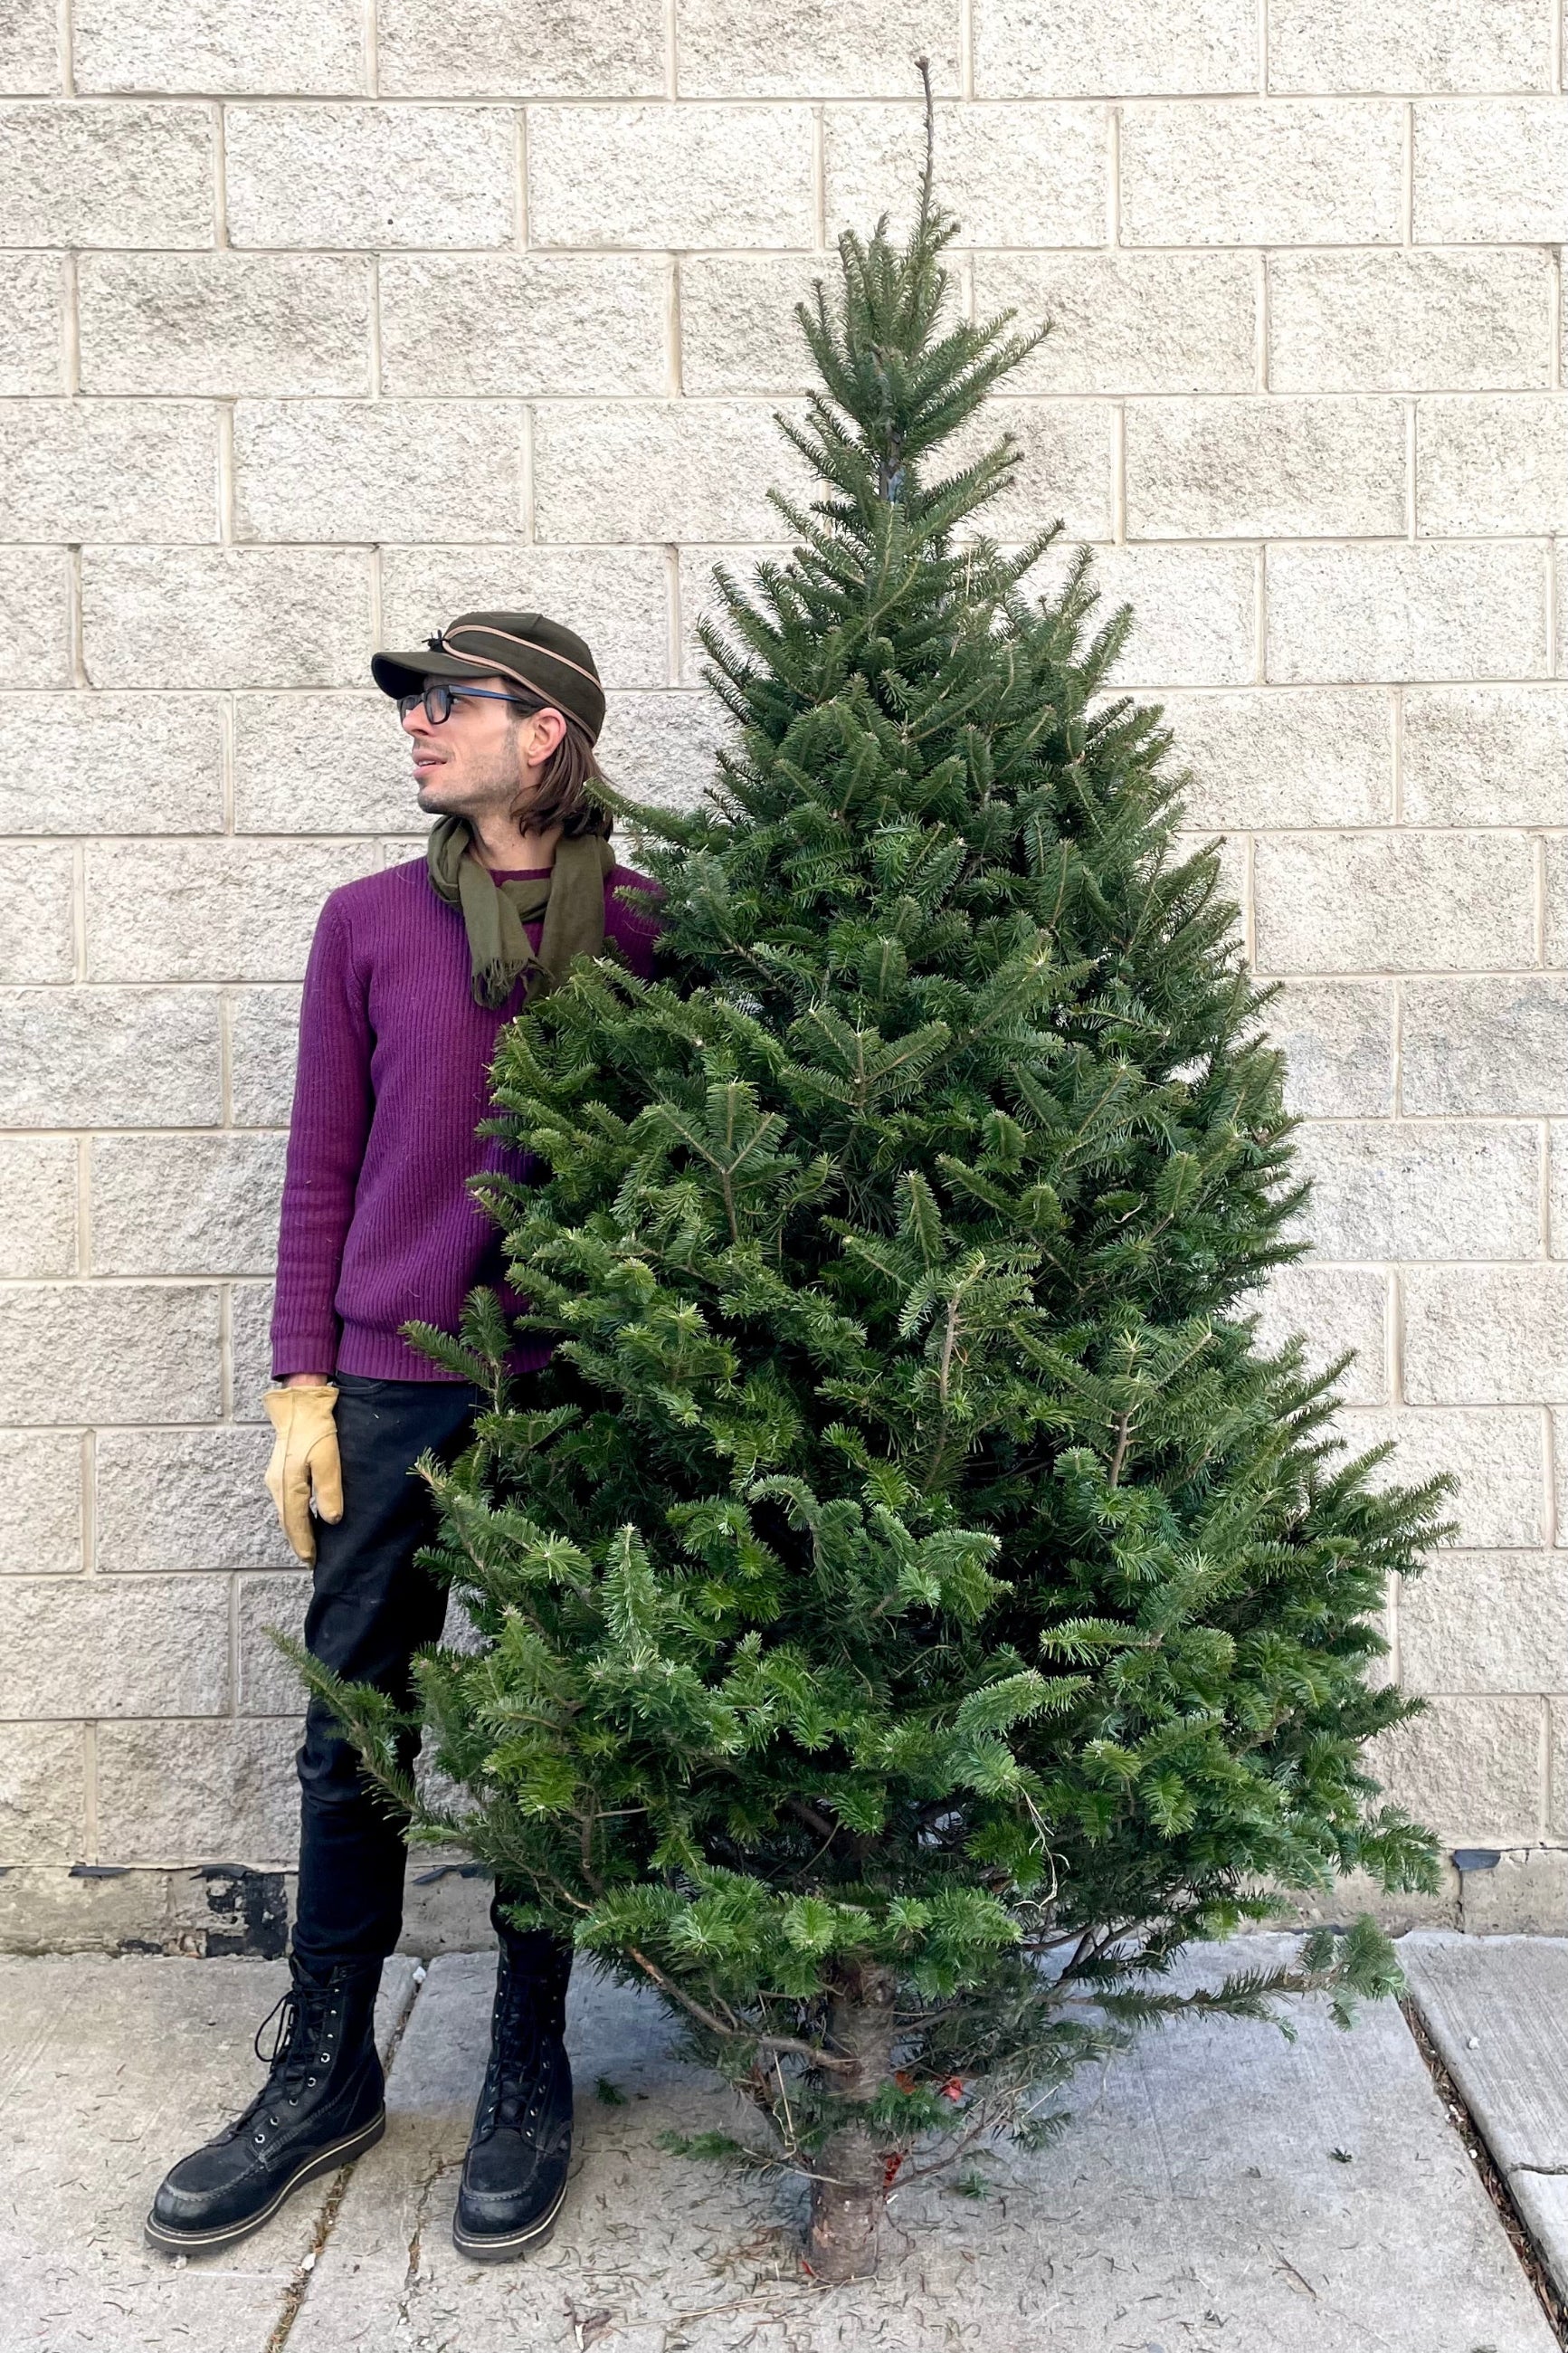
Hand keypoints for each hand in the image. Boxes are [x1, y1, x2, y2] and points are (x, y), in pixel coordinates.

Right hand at [263, 1383, 342, 1565]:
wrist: (300, 1405)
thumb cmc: (317, 1430)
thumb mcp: (329, 1458)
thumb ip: (329, 1490)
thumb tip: (331, 1520)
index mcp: (289, 1484)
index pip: (296, 1523)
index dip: (304, 1544)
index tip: (311, 1561)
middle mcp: (277, 1485)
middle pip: (287, 1522)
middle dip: (298, 1542)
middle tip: (310, 1560)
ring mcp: (275, 1479)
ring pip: (285, 1513)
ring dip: (295, 1530)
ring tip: (309, 1546)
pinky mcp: (278, 1472)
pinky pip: (285, 1502)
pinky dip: (293, 1516)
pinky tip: (304, 1520)